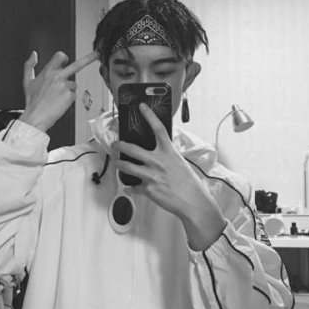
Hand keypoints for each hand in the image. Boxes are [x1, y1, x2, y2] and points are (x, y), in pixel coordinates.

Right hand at [19, 50, 98, 131]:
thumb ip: (29, 65)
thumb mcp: (27, 81)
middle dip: (88, 58)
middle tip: (97, 54)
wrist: (36, 116)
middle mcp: (57, 77)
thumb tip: (34, 54)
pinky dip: (68, 99)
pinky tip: (59, 103)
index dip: (64, 58)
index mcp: (48, 72)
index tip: (66, 59)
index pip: (60, 56)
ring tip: (56, 98)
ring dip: (67, 90)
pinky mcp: (70, 96)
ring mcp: (65, 86)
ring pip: (73, 85)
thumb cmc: (32, 101)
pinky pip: (73, 95)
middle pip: (76, 65)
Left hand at [112, 103, 225, 249]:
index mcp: (168, 152)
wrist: (193, 201)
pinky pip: (133, 188)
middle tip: (115, 144)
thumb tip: (157, 154)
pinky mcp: (148, 189)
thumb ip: (166, 156)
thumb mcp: (179, 163)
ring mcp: (151, 175)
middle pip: (132, 149)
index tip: (141, 107)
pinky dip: (131, 188)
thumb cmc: (189, 183)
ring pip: (127, 168)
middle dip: (120, 145)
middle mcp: (158, 161)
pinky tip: (130, 188)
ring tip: (117, 164)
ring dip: (120, 165)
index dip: (149, 116)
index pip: (158, 129)